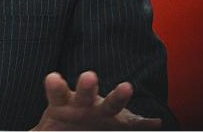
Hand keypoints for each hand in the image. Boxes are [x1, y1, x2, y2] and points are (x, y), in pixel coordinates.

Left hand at [32, 71, 161, 130]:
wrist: (83, 128)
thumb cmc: (60, 125)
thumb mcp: (45, 131)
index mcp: (62, 103)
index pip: (57, 91)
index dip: (55, 85)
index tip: (53, 77)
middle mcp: (84, 102)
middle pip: (84, 92)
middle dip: (86, 85)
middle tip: (88, 76)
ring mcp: (103, 111)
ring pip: (111, 103)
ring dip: (119, 96)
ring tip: (126, 87)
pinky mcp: (122, 123)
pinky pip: (136, 123)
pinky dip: (147, 124)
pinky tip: (157, 123)